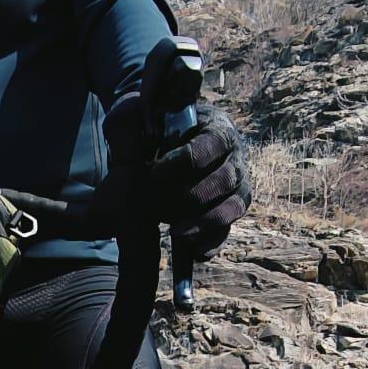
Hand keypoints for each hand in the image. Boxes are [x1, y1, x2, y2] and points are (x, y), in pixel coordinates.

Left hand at [105, 91, 252, 257]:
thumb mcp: (132, 115)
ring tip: (176, 233)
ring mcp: (236, 184)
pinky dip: (212, 242)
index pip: (212, 144)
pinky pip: (227, 230)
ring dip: (205, 223)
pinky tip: (194, 253)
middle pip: (224, 179)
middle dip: (192, 195)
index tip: (154, 174)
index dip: (184, 161)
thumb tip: (139, 147)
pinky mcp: (228, 210)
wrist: (154, 144)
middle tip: (159, 207)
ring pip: (233, 206)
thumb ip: (131, 123)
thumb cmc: (146, 127)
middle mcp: (234, 155)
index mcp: (216, 126)